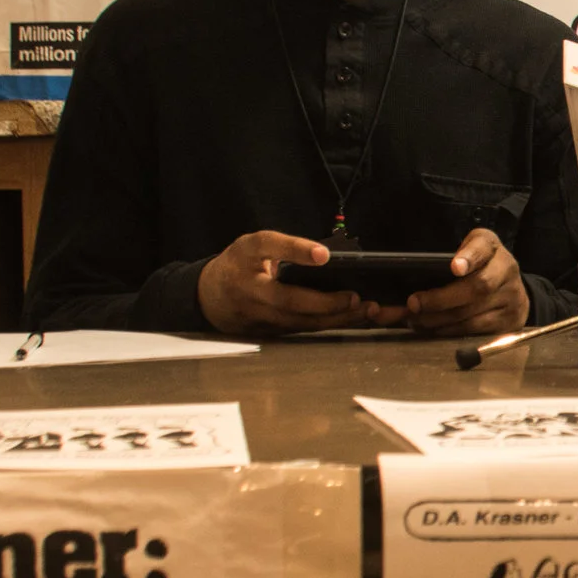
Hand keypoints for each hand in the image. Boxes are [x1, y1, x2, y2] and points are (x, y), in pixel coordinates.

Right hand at [197, 232, 372, 335]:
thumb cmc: (239, 265)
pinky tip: (358, 319)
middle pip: (291, 301)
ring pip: (302, 322)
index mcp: (247, 257)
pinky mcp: (271, 332)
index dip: (297, 250)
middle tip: (356, 298)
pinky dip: (332, 325)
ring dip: (338, 318)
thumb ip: (284, 247)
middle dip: (327, 303)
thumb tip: (325, 256)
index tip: (323, 255)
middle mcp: (252, 290)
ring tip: (369, 310)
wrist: (208, 298)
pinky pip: (305, 330)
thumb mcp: (254, 245)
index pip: (270, 248)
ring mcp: (260, 316)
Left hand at [404, 228, 531, 336]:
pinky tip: (435, 328)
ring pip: (473, 313)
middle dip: (440, 299)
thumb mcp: (466, 249)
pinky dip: (451, 331)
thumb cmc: (479, 266)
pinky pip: (476, 329)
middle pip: (477, 287)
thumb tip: (414, 272)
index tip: (454, 267)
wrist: (512, 287)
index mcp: (491, 246)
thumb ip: (448, 255)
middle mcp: (507, 269)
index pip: (482, 247)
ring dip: (440, 319)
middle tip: (414, 304)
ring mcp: (513, 297)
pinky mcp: (511, 320)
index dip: (469, 258)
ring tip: (416, 320)